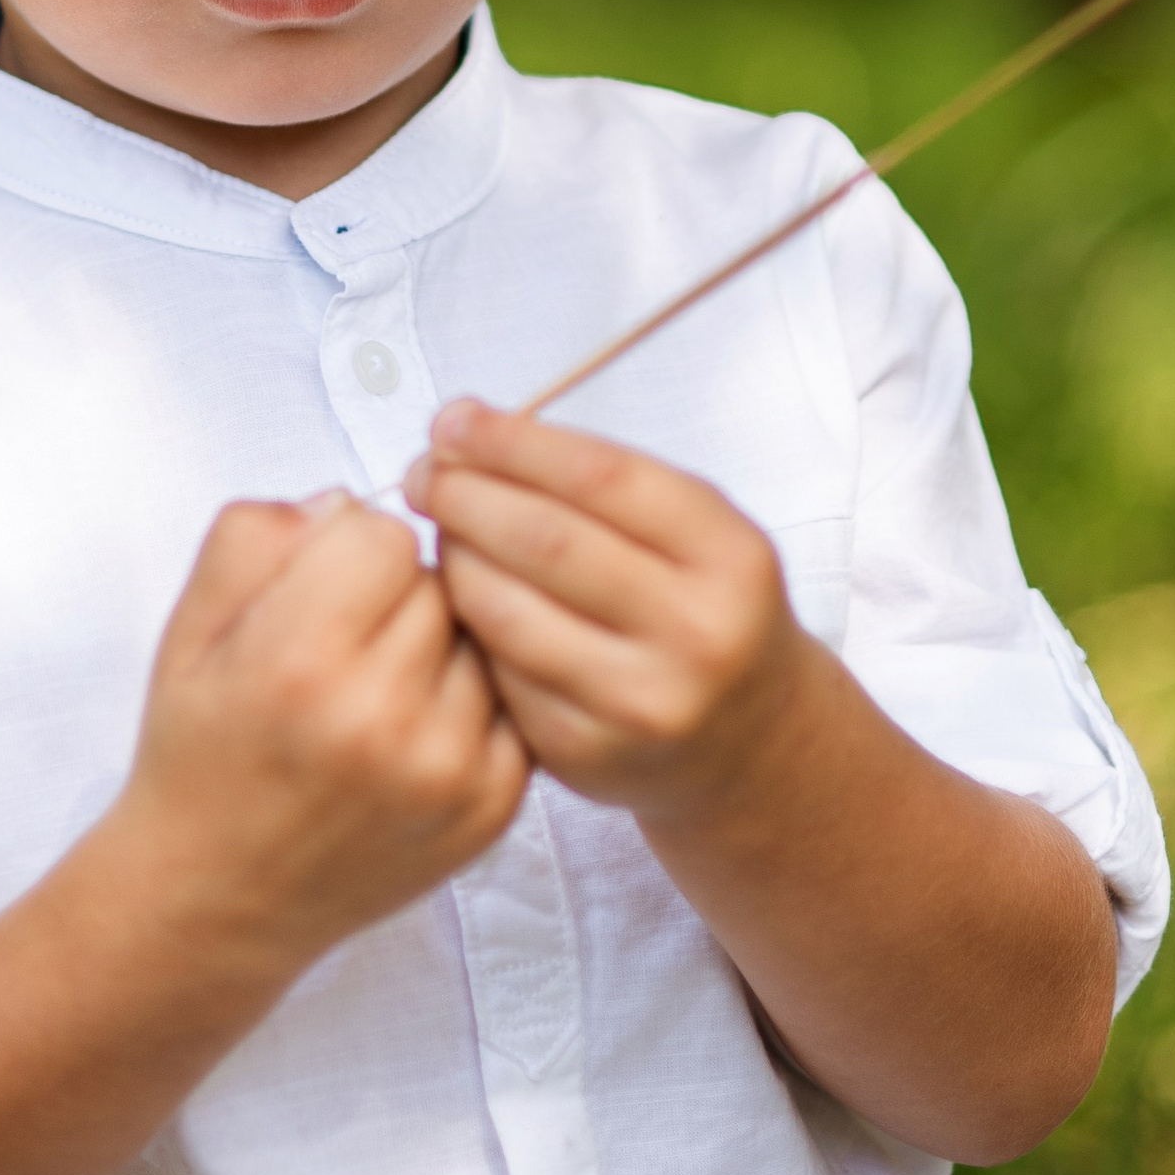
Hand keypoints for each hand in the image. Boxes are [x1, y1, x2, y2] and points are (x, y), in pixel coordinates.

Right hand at [117, 491, 529, 976]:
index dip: (351, 551)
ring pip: (485, 636)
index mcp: (298, 659)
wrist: (217, 896)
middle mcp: (381, 718)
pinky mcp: (491, 809)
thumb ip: (259, 533)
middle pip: (441, 582)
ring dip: (442, 646)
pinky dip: (473, 703)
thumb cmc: (202, 750)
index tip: (323, 591)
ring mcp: (447, 772)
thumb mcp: (190, 626)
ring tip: (381, 690)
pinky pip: (512, 701)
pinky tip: (414, 732)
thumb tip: (349, 501)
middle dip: (398, 595)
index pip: (384, 535)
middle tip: (349, 644)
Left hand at [406, 402, 819, 832]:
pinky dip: (468, 625)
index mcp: (729, 556)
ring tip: (444, 531)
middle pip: (545, 541)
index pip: (601, 477)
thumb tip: (470, 434)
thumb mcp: (696, 531)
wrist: (750, 740)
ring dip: (454, 559)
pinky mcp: (587, 753)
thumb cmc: (703, 607)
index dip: (512, 442)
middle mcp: (695, 633)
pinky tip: (465, 598)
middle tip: (425, 474)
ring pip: (506, 612)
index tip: (454, 420)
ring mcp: (640, 701)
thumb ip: (601, 479)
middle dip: (464, 495)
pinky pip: (499, 673)